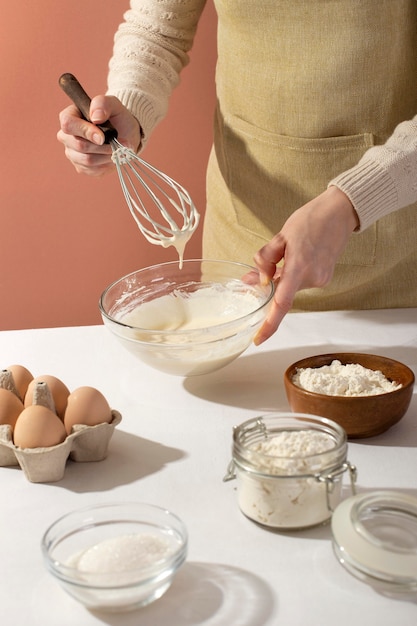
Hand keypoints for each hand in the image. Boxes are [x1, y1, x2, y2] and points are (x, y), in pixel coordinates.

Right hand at [57, 95, 141, 175]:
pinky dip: (107, 165)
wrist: (125, 135)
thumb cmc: (116, 118)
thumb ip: (103, 104)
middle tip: (116, 143)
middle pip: (79, 145)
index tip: (103, 136)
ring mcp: (73, 153)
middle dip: (101, 147)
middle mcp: (67, 136)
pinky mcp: (82, 167)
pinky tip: (112, 157)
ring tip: (117, 149)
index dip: (85, 131)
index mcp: (70, 116)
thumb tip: (96, 117)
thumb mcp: (114, 104)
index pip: (68, 124)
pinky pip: (93, 170)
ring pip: (87, 160)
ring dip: (106, 156)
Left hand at [253, 186, 358, 344]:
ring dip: (281, 278)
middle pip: (282, 292)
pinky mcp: (324, 279)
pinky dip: (293, 276)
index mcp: (299, 266)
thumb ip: (264, 260)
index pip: (282, 303)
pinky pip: (300, 283)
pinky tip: (296, 258)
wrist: (339, 213)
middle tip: (256, 272)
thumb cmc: (310, 220)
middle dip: (268, 286)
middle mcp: (312, 277)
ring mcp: (320, 280)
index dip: (269, 324)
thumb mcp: (280, 236)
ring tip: (286, 252)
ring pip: (290, 287)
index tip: (258, 338)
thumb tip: (255, 281)